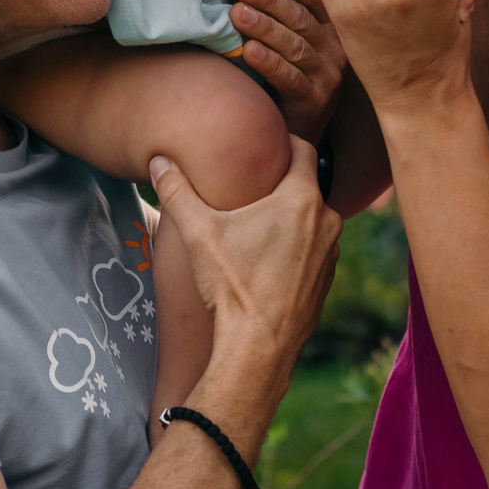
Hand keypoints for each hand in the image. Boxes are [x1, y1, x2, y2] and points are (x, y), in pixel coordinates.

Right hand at [148, 139, 340, 443]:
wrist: (258, 347)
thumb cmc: (232, 285)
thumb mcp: (198, 234)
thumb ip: (177, 192)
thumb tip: (157, 161)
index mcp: (301, 199)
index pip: (305, 149)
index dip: (285, 141)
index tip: (266, 142)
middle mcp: (327, 221)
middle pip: (309, 185)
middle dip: (285, 182)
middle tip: (256, 181)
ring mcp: (331, 253)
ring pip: (314, 220)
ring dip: (293, 217)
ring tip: (261, 222)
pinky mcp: (328, 281)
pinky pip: (315, 250)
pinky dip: (298, 247)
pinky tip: (269, 258)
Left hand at [231, 0, 345, 141]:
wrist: (299, 129)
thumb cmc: (289, 72)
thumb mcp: (292, 36)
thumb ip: (283, 5)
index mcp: (330, 24)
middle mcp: (335, 47)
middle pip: (301, 17)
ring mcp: (327, 75)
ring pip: (296, 46)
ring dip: (265, 27)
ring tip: (238, 14)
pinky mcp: (315, 101)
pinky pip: (290, 78)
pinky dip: (269, 62)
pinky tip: (248, 51)